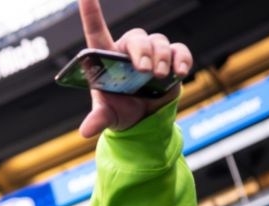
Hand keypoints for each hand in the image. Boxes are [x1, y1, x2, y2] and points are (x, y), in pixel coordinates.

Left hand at [77, 0, 192, 137]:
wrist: (143, 119)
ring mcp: (151, 54)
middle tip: (144, 71)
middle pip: (137, 37)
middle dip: (143, 52)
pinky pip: (179, 50)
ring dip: (161, 58)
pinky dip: (181, 59)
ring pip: (159, 43)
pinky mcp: (171, 60)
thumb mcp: (108, 115)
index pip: (96, 30)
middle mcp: (128, 51)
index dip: (91, 11)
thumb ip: (98, 119)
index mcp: (107, 58)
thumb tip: (86, 131)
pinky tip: (178, 72)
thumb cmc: (119, 110)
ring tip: (159, 77)